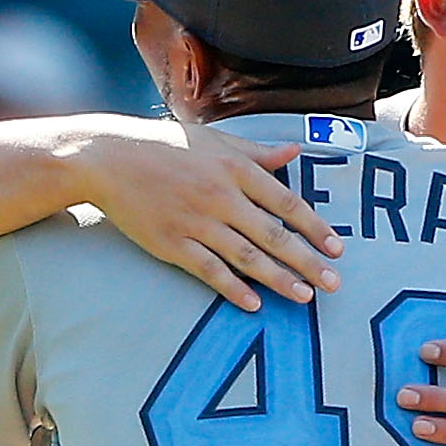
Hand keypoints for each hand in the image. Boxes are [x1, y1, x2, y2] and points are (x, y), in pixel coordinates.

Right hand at [76, 125, 341, 307]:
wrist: (108, 158)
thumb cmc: (164, 146)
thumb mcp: (214, 141)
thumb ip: (256, 152)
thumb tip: (294, 151)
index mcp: (234, 168)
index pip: (285, 201)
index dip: (314, 227)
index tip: (337, 248)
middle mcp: (220, 196)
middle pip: (273, 234)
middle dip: (307, 261)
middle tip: (334, 283)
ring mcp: (196, 222)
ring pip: (247, 257)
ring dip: (279, 279)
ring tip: (304, 297)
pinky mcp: (173, 244)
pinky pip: (210, 271)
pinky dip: (233, 288)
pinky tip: (255, 303)